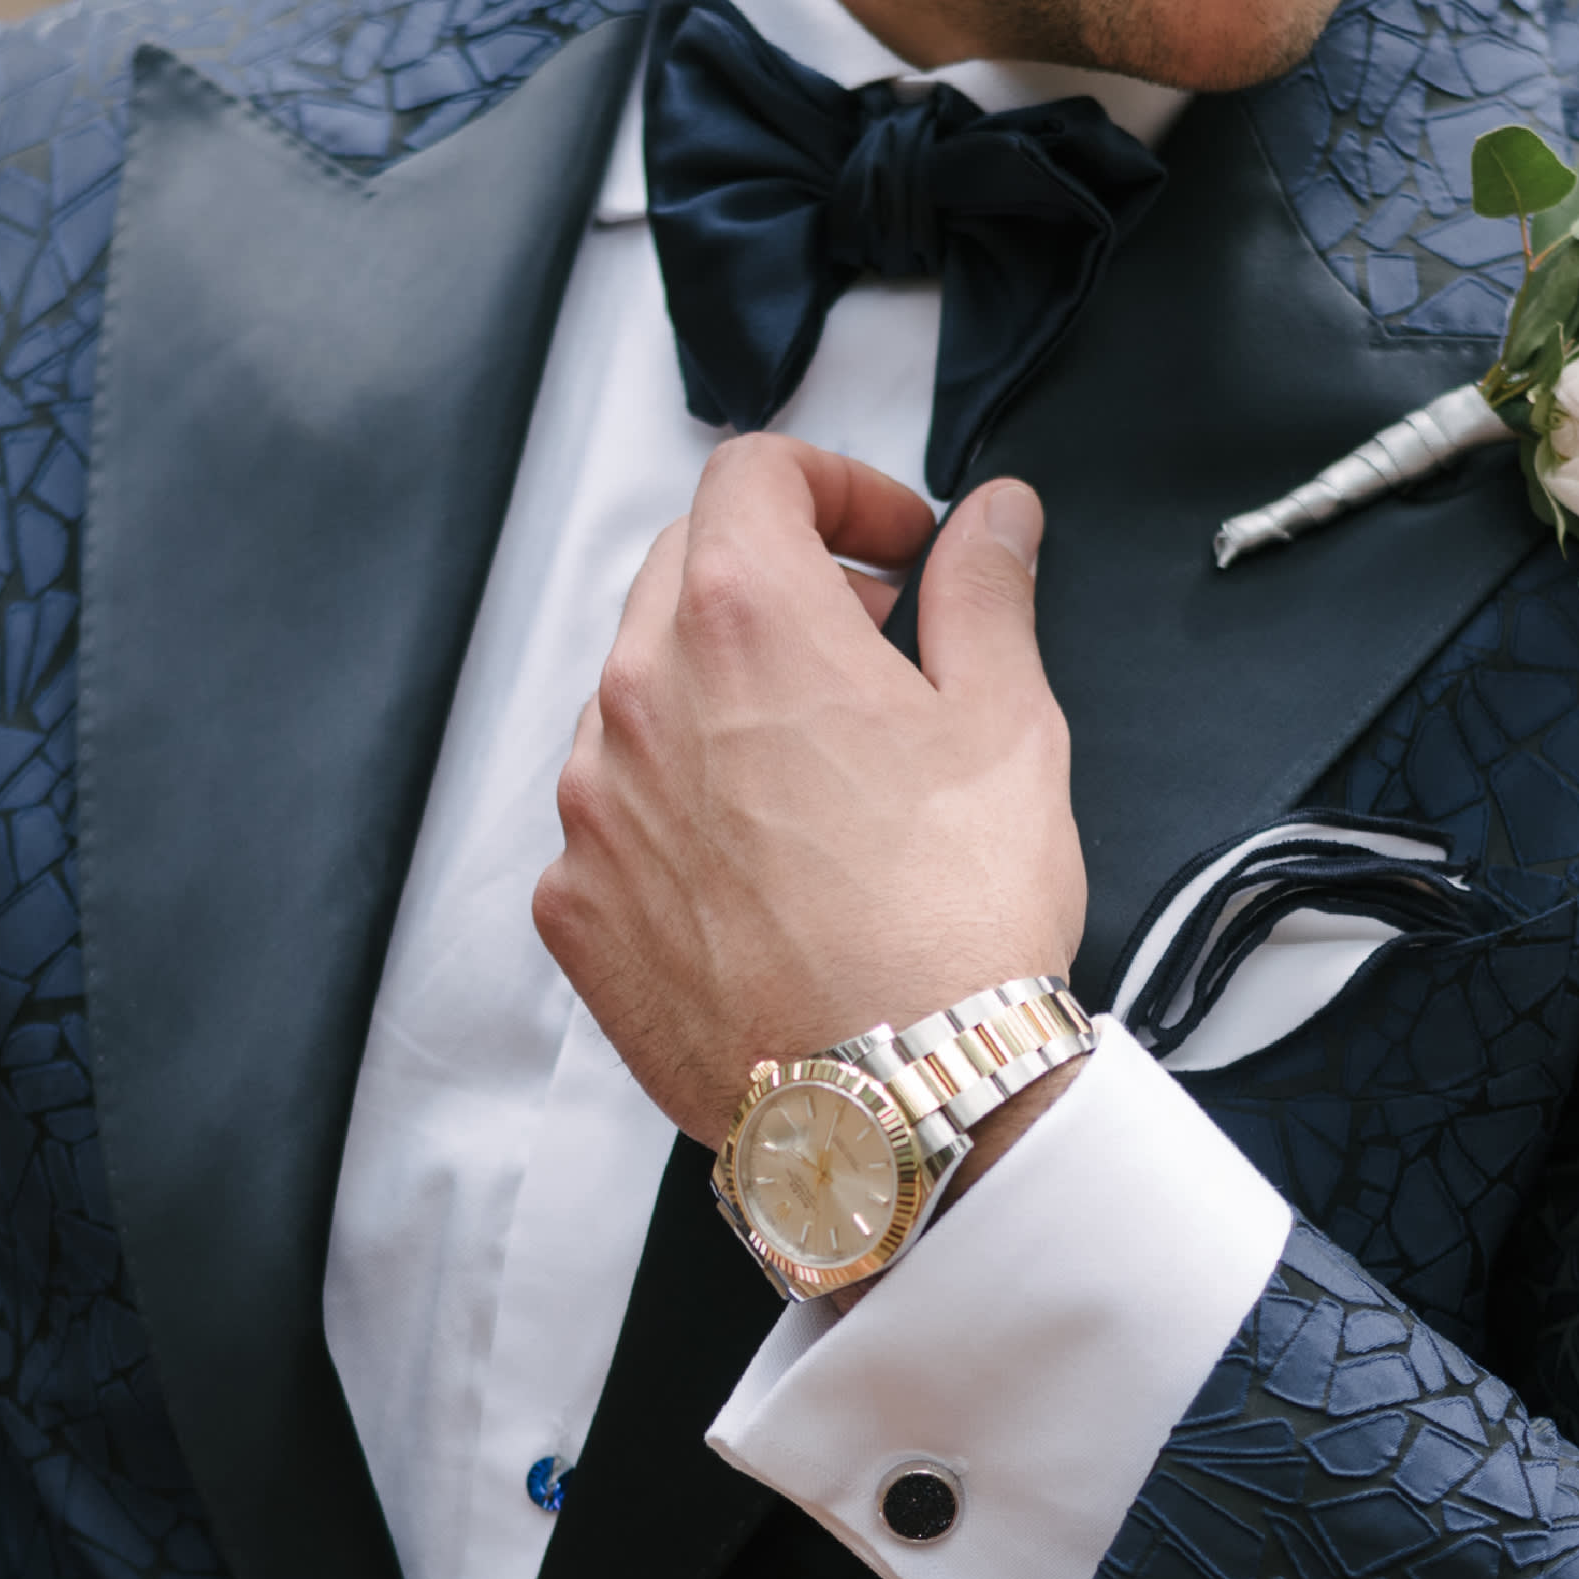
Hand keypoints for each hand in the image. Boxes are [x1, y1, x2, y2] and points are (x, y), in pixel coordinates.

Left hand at [532, 434, 1087, 1149]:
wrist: (892, 1102)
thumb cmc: (957, 914)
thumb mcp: (1006, 722)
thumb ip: (984, 591)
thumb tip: (993, 516)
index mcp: (741, 619)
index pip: (754, 476)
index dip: (836, 486)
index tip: (895, 545)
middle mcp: (636, 696)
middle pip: (684, 571)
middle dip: (780, 579)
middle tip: (873, 644)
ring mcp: (589, 806)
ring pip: (638, 696)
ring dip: (719, 695)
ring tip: (820, 768)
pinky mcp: (572, 905)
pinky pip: (612, 815)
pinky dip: (676, 807)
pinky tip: (762, 864)